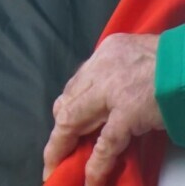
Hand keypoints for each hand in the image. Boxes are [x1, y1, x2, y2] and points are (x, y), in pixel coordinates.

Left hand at [43, 33, 164, 183]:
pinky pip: (106, 143)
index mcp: (107, 52)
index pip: (77, 83)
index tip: (65, 123)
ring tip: (55, 167)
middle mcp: (101, 69)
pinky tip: (91, 179)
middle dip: (58, 131)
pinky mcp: (129, 112)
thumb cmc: (179, 59)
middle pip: (67, 103)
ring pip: (73, 120)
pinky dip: (96, 164)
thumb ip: (124, 70)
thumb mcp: (142, 52)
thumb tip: (119, 92)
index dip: (69, 107)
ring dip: (61, 147)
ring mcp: (111, 91)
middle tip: (53, 152)